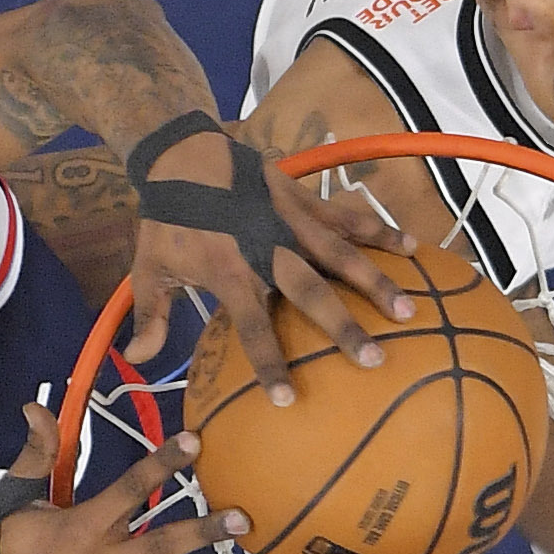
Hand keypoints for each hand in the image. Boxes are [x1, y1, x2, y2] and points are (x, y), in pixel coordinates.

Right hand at [0, 403, 275, 553]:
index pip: (129, 489)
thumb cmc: (9, 552)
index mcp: (83, 526)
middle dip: (206, 533)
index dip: (161, 464)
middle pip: (164, 546)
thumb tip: (36, 405)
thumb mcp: (17, 499)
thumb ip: (38, 454)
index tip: (195, 442)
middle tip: (246, 519)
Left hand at [125, 129, 418, 405]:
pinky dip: (378, 230)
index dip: (269, 362)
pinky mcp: (303, 198)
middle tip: (373, 359)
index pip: (251, 326)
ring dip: (374, 281)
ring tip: (407, 310)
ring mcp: (289, 220)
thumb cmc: (167, 218)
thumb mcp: (148, 266)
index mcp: (229, 271)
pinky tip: (413, 246)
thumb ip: (149, 315)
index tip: (288, 399)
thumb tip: (140, 362)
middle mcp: (265, 248)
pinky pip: (345, 215)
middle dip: (342, 326)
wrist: (180, 154)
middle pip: (310, 292)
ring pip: (338, 253)